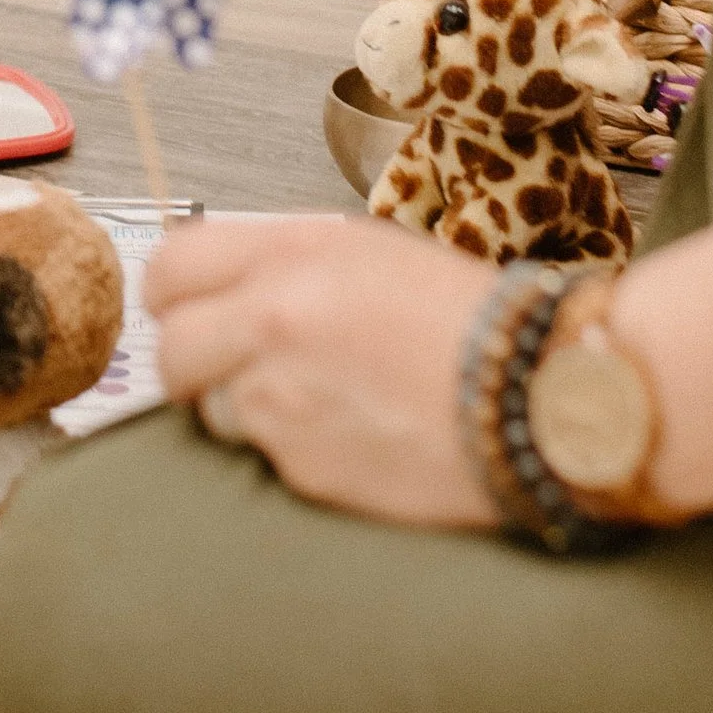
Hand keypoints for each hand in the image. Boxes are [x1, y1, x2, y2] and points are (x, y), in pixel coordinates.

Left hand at [145, 213, 497, 528]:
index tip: (189, 314)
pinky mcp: (300, 461)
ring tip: (320, 404)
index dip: (173, 298)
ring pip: (211, 410)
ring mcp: (281, 391)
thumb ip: (286, 266)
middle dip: (195, 366)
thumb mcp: (371, 255)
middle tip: (237, 373)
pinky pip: (263, 458)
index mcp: (291, 250)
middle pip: (172, 348)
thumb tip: (225, 291)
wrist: (540, 397)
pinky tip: (350, 436)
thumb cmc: (468, 322)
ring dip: (247, 412)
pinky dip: (292, 453)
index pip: (171, 267)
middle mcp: (273, 313)